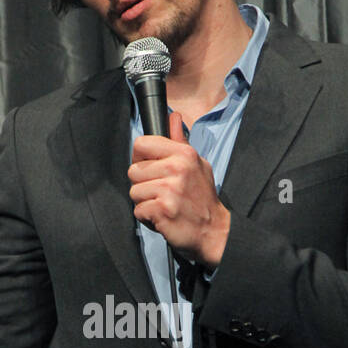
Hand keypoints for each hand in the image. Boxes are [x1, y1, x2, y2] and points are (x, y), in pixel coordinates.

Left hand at [127, 111, 230, 266]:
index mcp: (183, 154)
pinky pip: (138, 211)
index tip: (151, 169)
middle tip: (162, 193)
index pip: (141, 144)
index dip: (141, 158)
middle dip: (143, 185)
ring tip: (163, 205)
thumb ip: (180, 142)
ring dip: (144, 203)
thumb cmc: (202, 197)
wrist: (214, 230)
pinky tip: (163, 217)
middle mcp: (177, 168)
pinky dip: (147, 218)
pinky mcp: (162, 210)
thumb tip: (173, 117)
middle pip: (133, 171)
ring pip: (134, 192)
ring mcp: (169, 189)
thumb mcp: (197, 164)